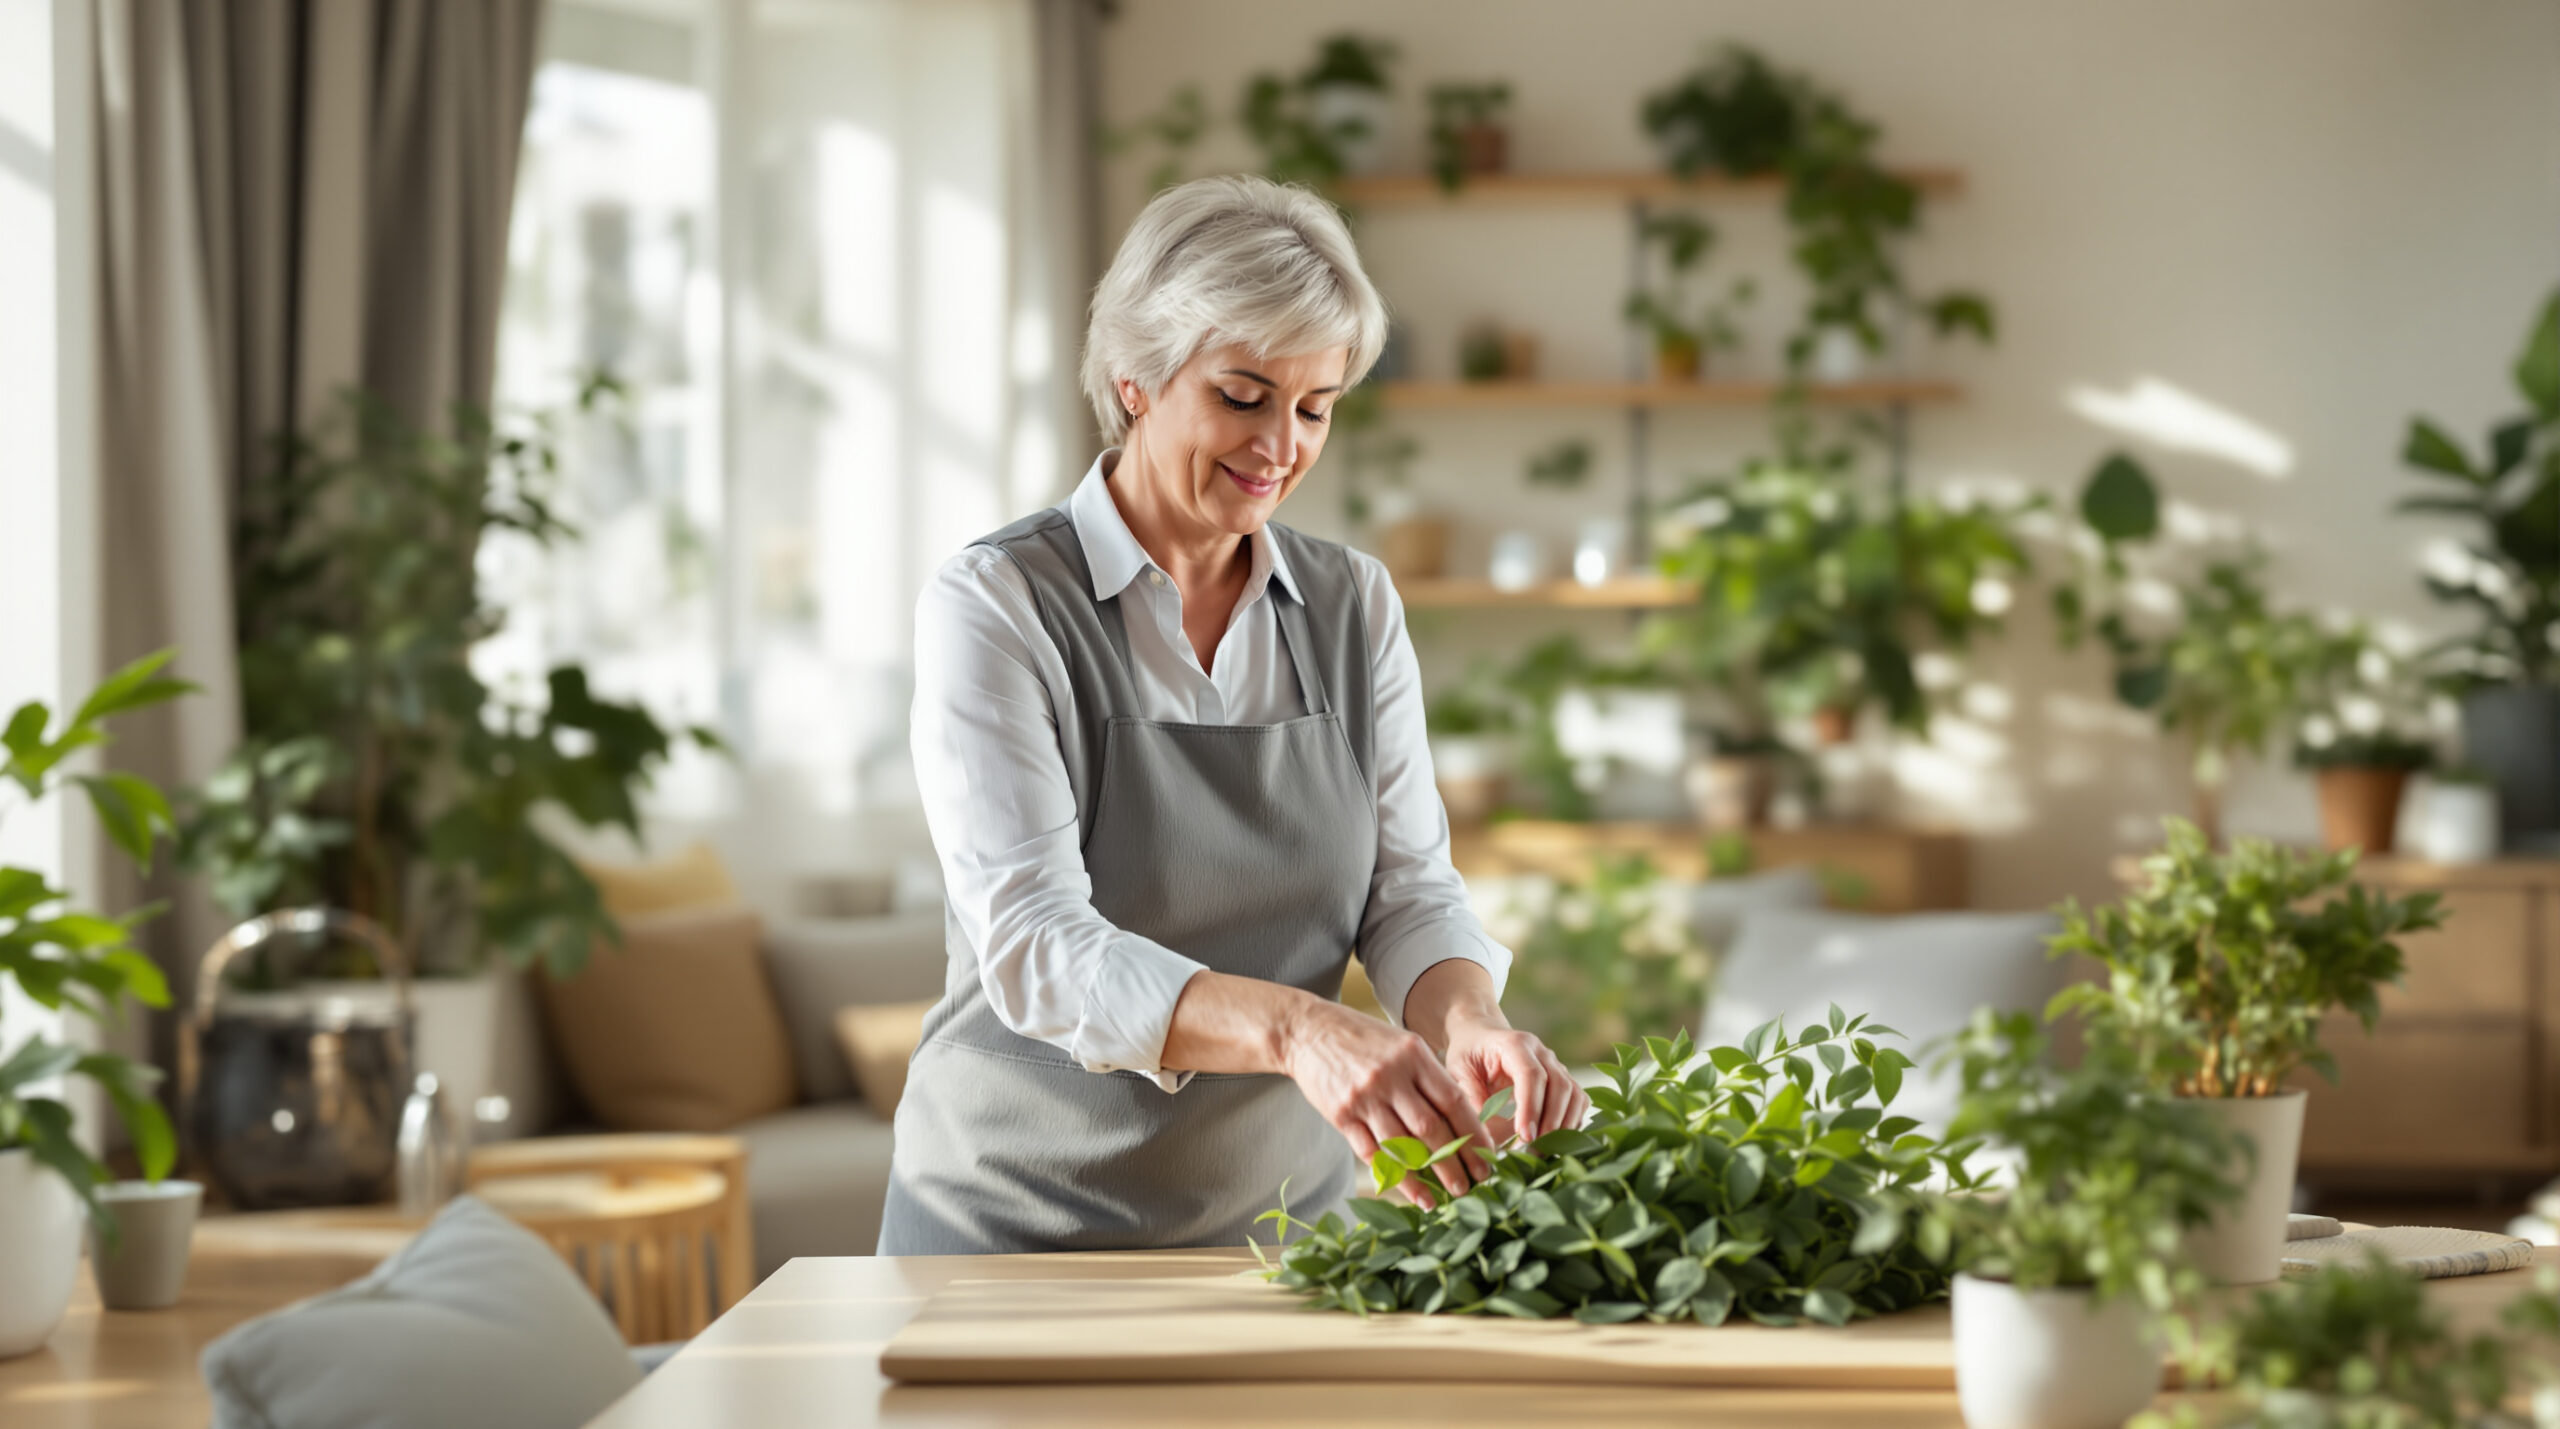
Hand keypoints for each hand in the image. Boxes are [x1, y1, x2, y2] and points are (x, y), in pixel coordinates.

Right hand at [1279, 999, 1490, 1205]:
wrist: (1308, 1031)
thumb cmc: (1364, 1040)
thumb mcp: (1402, 1044)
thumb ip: (1429, 1077)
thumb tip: (1463, 1122)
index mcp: (1413, 1055)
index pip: (1453, 1101)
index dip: (1474, 1133)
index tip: (1488, 1156)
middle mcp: (1391, 1076)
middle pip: (1431, 1127)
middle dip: (1456, 1161)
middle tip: (1473, 1184)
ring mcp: (1364, 1097)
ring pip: (1403, 1146)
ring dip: (1428, 1176)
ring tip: (1446, 1196)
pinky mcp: (1341, 1115)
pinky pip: (1373, 1153)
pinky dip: (1396, 1177)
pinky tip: (1413, 1193)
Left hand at [1444, 1014, 1586, 1147]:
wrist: (1482, 1036)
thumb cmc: (1469, 1053)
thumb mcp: (1458, 1069)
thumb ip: (1470, 1097)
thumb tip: (1484, 1132)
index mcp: (1515, 1044)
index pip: (1532, 1075)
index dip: (1531, 1107)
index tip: (1524, 1136)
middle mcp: (1542, 1052)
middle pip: (1560, 1085)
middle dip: (1550, 1121)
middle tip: (1533, 1150)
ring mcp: (1556, 1064)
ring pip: (1574, 1094)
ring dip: (1563, 1126)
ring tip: (1542, 1150)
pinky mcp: (1563, 1079)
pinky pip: (1578, 1101)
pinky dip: (1570, 1123)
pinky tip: (1552, 1141)